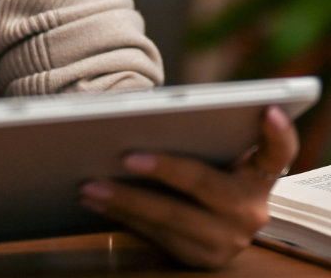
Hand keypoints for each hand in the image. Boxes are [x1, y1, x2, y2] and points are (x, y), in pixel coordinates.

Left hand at [79, 105, 298, 268]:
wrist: (206, 216)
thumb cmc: (200, 163)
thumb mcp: (209, 149)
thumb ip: (196, 132)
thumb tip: (146, 112)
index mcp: (260, 174)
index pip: (278, 152)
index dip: (277, 133)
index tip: (268, 110)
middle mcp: (252, 208)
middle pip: (204, 183)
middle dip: (162, 169)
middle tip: (125, 155)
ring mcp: (229, 239)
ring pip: (173, 217)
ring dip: (125, 199)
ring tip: (89, 183)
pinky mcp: (203, 258)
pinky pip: (157, 236)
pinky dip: (122, 216)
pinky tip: (94, 200)